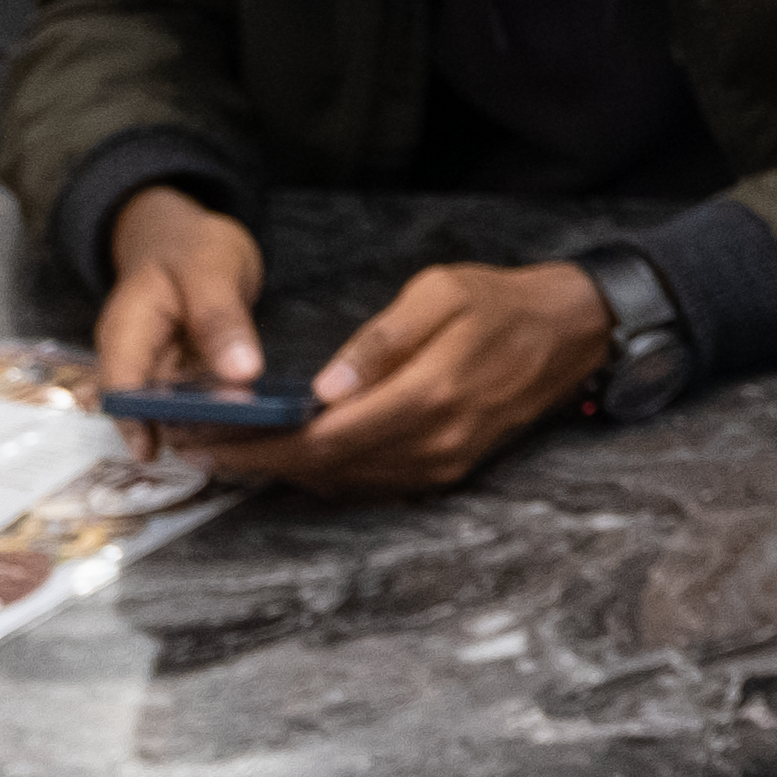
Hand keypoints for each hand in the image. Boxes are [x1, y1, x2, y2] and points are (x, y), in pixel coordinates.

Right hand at [96, 185, 264, 457]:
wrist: (186, 236)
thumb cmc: (189, 246)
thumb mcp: (210, 270)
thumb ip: (221, 319)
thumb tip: (242, 373)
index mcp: (126, 332)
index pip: (119, 387)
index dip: (131, 423)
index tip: (152, 451)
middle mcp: (139, 360)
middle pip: (151, 408)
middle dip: (185, 431)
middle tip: (231, 445)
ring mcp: (164, 371)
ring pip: (179, 412)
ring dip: (210, 427)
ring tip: (253, 439)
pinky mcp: (189, 376)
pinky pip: (203, 402)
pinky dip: (226, 411)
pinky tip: (260, 424)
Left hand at [187, 260, 612, 500]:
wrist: (574, 332)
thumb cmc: (503, 302)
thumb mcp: (439, 293)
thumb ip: (379, 343)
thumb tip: (324, 390)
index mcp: (428, 395)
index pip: (322, 439)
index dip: (258, 449)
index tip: (206, 443)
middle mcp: (435, 442)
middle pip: (326, 470)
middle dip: (257, 464)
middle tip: (202, 448)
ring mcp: (444, 464)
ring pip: (346, 483)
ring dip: (288, 472)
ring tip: (237, 450)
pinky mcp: (451, 470)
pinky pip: (374, 483)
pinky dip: (329, 472)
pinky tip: (300, 452)